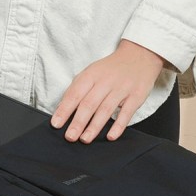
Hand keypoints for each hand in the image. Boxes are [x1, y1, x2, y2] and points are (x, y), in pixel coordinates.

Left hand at [50, 39, 166, 142]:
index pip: (74, 94)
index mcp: (90, 75)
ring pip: (106, 110)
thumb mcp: (90, 73)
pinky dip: (118, 125)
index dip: (64, 110)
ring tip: (85, 139)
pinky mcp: (137, 96)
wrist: (139, 56)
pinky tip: (110, 136)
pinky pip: (127, 113)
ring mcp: (122, 89)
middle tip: (69, 137)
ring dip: (94, 126)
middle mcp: (105, 82)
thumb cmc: (109, 69)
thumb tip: (62, 109)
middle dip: (78, 122)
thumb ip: (77, 89)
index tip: (56, 124)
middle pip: (89, 104)